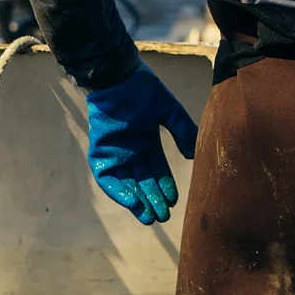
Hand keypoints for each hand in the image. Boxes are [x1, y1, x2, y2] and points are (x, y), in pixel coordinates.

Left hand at [86, 59, 197, 224]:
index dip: (166, 185)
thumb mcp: (168, 110)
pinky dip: (119, 191)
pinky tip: (133, 202)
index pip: (158, 169)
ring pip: (128, 183)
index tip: (175, 200)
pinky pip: (108, 178)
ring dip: (138, 200)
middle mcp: (132, 150)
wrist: (115, 76)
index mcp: (148, 140)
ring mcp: (116, 153)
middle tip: (163, 217)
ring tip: (150, 217)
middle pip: (144, 181)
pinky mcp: (100, 153)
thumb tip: (194, 155)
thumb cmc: (141, 89)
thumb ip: (181, 130)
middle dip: (153, 199)